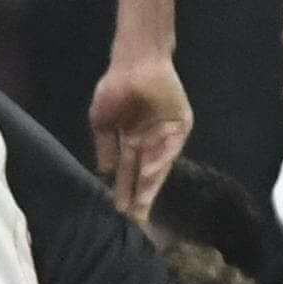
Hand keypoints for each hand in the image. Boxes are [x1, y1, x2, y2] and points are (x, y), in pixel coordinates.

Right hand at [90, 52, 190, 216]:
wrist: (136, 61)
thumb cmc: (116, 87)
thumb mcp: (102, 121)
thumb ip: (105, 146)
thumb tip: (104, 172)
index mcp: (130, 143)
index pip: (128, 174)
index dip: (124, 193)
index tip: (119, 214)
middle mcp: (149, 144)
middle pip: (145, 176)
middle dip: (140, 198)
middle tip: (137, 223)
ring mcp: (165, 136)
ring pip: (158, 166)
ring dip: (150, 185)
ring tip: (142, 206)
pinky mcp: (180, 125)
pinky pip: (171, 147)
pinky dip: (161, 160)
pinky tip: (150, 174)